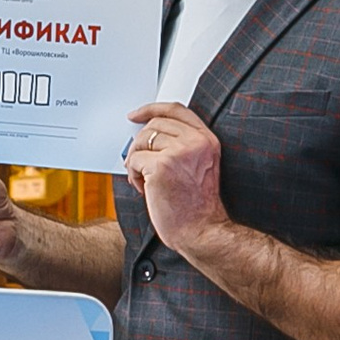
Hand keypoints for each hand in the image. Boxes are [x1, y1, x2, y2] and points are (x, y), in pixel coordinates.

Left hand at [123, 102, 228, 255]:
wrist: (201, 231)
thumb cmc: (196, 206)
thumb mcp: (198, 167)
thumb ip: (181, 146)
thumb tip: (146, 135)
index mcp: (206, 140)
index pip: (176, 110)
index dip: (152, 108)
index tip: (136, 115)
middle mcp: (195, 142)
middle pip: (154, 124)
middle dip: (140, 144)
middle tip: (139, 165)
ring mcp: (179, 152)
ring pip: (141, 140)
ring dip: (135, 161)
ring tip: (143, 179)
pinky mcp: (161, 166)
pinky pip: (134, 160)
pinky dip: (132, 175)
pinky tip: (143, 188)